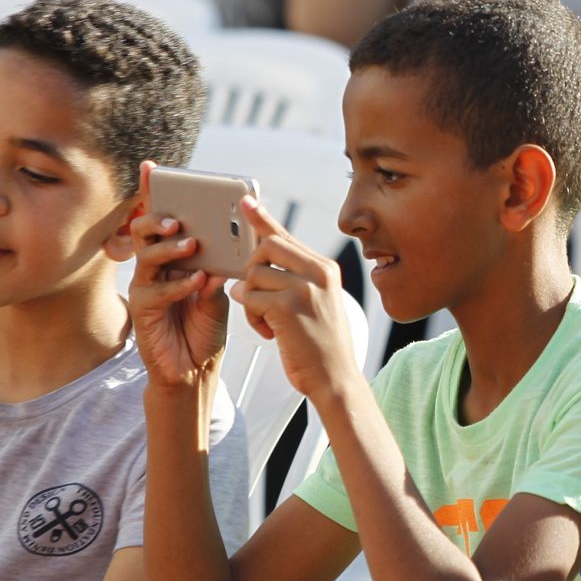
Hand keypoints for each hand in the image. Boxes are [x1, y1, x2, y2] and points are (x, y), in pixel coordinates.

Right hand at [128, 161, 228, 388]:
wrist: (195, 369)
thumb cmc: (205, 328)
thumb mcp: (218, 295)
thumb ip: (217, 272)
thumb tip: (219, 251)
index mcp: (175, 255)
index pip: (163, 219)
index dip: (154, 192)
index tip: (152, 167)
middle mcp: (157, 266)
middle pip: (146, 230)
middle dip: (159, 218)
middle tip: (180, 218)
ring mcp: (147, 285)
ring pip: (148, 255)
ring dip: (170, 248)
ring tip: (192, 245)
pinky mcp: (142, 308)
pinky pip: (156, 289)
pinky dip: (178, 283)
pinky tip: (197, 280)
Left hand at [228, 198, 361, 401]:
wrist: (335, 379)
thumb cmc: (321, 345)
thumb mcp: (315, 304)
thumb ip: (290, 280)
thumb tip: (251, 268)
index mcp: (325, 268)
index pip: (286, 236)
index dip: (262, 219)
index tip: (245, 202)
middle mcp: (318, 272)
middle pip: (264, 248)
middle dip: (251, 271)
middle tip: (259, 296)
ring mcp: (304, 288)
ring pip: (253, 276)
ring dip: (251, 301)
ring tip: (268, 322)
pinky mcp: (287, 307)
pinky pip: (249, 298)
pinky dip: (251, 317)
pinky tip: (270, 332)